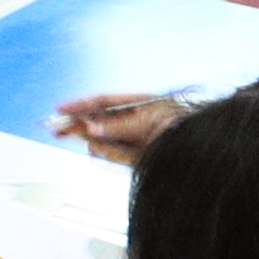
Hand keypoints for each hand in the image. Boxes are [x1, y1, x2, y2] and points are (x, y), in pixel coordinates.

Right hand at [52, 89, 184, 164]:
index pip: (105, 101)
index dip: (82, 105)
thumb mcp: (148, 123)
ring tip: (110, 147)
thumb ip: (118, 126)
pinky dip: (108, 155)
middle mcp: (134, 121)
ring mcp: (133, 139)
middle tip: (58, 130)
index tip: (61, 109)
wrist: (199, 153)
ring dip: (97, 143)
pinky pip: (111, 155)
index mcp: (141, 104)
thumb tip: (92, 129)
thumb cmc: (183, 130)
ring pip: (101, 141)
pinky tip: (115, 154)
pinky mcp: (133, 157)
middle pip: (98, 120)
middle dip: (79, 125)